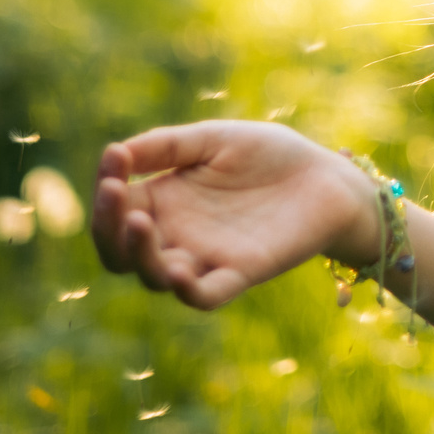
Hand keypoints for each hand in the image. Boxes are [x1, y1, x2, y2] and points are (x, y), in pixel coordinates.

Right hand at [90, 120, 376, 310]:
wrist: (328, 176)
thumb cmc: (270, 155)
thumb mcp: (213, 138)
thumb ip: (166, 145)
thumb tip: (116, 152)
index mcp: (164, 201)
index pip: (116, 209)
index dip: (106, 188)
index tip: (114, 158)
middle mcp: (177, 235)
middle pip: (120, 252)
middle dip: (107, 226)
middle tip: (115, 192)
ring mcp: (207, 258)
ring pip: (155, 277)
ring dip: (139, 255)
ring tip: (141, 222)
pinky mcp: (241, 273)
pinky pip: (205, 296)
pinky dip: (187, 291)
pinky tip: (177, 271)